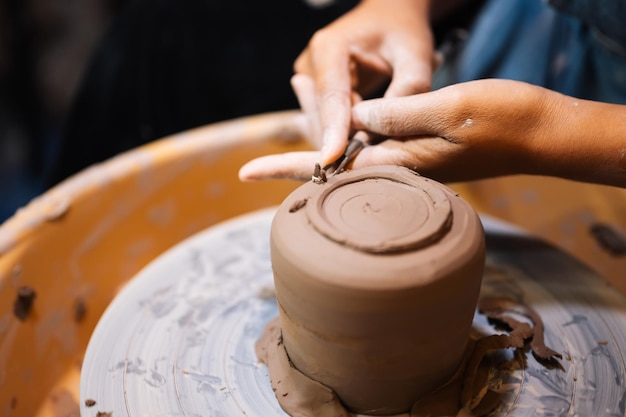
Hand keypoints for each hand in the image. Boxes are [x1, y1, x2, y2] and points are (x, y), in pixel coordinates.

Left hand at [240, 79, 625, 186]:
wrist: (540, 132)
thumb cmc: (502, 119)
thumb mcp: (447, 109)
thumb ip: (396, 116)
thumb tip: (352, 118)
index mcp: (398, 164)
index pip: (329, 171)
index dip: (286, 169)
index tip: (246, 171)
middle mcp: (398, 171)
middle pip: (335, 160)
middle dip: (304, 133)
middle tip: (286, 95)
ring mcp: (409, 165)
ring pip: (353, 148)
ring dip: (326, 125)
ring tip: (303, 89)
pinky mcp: (420, 155)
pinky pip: (375, 142)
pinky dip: (354, 124)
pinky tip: (345, 110)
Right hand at [292, 0, 434, 165]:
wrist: (388, 17)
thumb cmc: (403, 31)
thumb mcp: (416, 54)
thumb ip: (408, 90)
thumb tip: (391, 133)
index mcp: (331, 47)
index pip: (331, 95)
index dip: (332, 129)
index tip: (332, 159)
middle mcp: (311, 63)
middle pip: (322, 115)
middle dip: (345, 141)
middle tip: (380, 160)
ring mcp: (308, 79)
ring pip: (322, 124)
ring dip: (347, 140)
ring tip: (379, 143)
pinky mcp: (313, 93)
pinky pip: (326, 123)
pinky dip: (346, 135)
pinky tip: (367, 137)